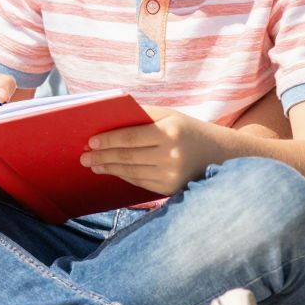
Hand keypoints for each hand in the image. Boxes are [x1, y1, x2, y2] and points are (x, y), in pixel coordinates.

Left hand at [80, 106, 217, 194]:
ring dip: (110, 169)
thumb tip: (109, 121)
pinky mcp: (171, 189)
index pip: (131, 137)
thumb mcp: (170, 116)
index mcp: (170, 132)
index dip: (109, 140)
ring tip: (94, 165)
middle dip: (103, 157)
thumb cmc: (188, 129)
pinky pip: (141, 182)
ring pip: (132, 172)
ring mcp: (172, 175)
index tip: (90, 141)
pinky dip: (124, 176)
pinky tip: (112, 171)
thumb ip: (142, 116)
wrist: (220, 154)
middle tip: (84, 157)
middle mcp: (172, 156)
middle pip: (128, 157)